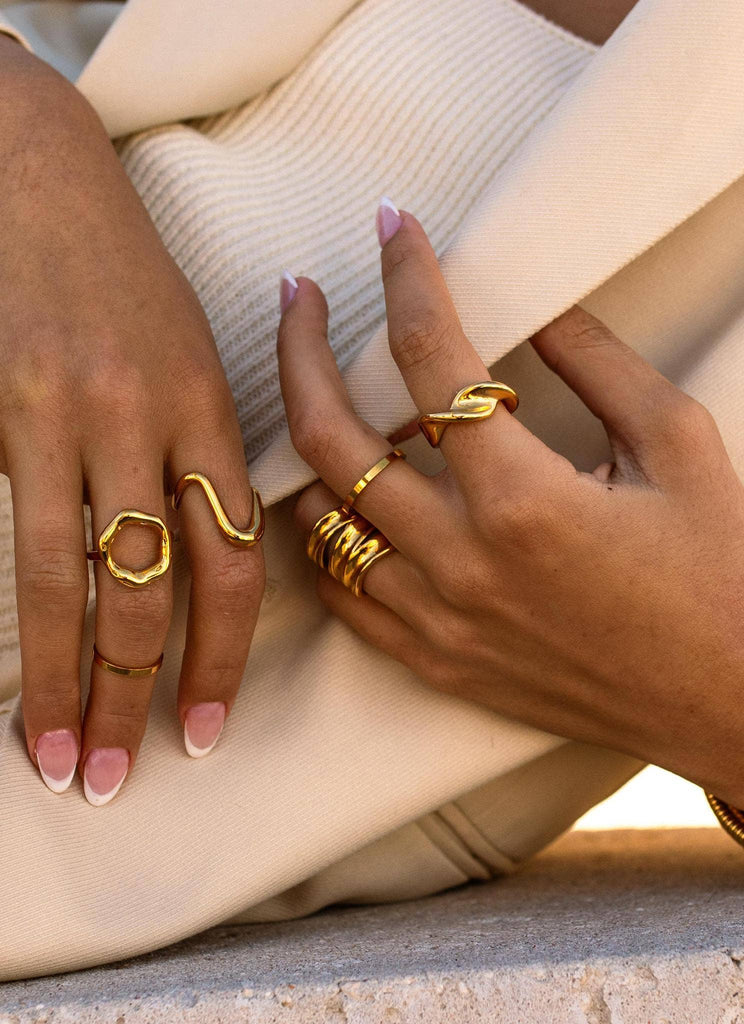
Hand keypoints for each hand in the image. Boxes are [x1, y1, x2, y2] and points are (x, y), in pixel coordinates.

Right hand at [0, 45, 264, 801]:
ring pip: (75, 577)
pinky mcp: (2, 412)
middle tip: (125, 773)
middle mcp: (149, 425)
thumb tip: (188, 557)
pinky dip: (13, 607)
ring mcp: (67, 419)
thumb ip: (197, 456)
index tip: (206, 728)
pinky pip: (9, 528)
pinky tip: (6, 671)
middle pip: (157, 588)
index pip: (235, 563)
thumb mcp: (188, 360)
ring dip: (64, 678)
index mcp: (212, 417)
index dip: (224, 655)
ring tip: (55, 756)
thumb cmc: (119, 278)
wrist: (36, 175)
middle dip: (140, 691)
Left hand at [278, 207, 743, 811]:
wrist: (731, 700)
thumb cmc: (721, 568)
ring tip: (317, 391)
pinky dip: (326, 534)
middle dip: (300, 349)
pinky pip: (342, 593)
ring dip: (307, 444)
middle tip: (298, 296)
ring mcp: (439, 620)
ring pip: (318, 519)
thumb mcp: (680, 443)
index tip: (393, 226)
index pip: (430, 360)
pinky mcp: (437, 661)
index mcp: (526, 499)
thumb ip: (597, 363)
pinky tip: (340, 495)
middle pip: (332, 438)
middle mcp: (462, 561)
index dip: (406, 278)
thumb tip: (531, 306)